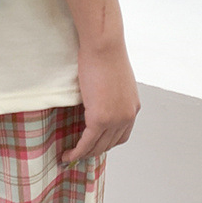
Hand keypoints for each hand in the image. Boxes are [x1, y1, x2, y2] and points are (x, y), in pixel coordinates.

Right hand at [62, 40, 140, 162]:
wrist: (104, 46)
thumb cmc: (106, 54)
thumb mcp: (115, 78)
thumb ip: (111, 93)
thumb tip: (98, 96)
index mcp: (133, 107)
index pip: (122, 135)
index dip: (107, 143)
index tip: (94, 144)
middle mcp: (127, 117)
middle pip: (110, 144)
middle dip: (94, 151)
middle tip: (79, 153)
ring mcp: (114, 120)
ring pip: (98, 146)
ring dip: (84, 154)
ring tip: (71, 156)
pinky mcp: (99, 119)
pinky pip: (87, 142)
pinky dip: (77, 152)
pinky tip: (68, 155)